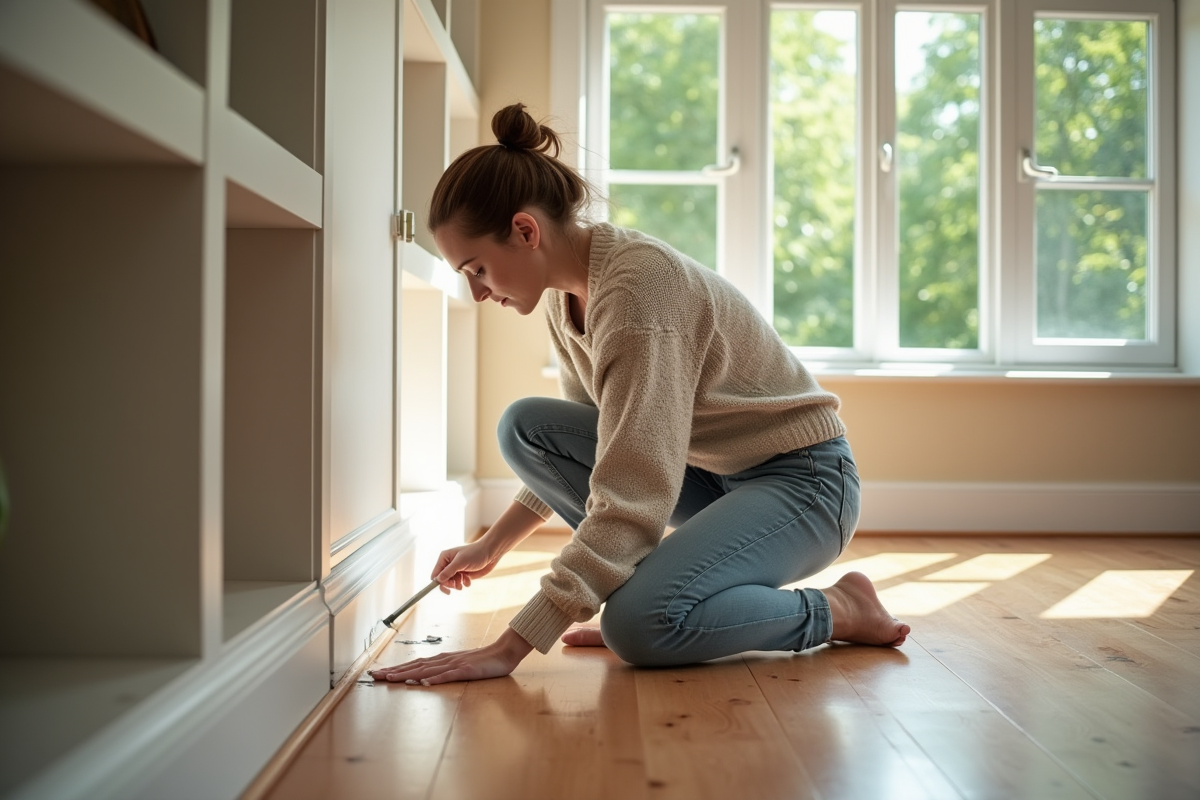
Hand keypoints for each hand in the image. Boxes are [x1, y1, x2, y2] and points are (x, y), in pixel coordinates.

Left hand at [369, 628, 534, 684]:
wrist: (503, 652)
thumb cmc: (482, 661)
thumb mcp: (459, 666)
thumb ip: (443, 671)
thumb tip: (423, 679)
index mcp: (441, 659)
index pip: (414, 664)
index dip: (396, 668)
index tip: (379, 673)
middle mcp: (444, 660)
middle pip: (415, 665)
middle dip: (394, 670)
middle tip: (374, 675)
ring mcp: (455, 664)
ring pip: (427, 670)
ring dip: (408, 674)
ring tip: (391, 678)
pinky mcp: (466, 671)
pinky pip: (448, 676)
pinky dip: (435, 679)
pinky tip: (424, 682)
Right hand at [431, 539, 503, 592]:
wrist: (491, 553)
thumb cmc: (475, 554)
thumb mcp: (460, 562)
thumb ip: (448, 571)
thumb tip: (437, 580)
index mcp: (444, 558)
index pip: (436, 573)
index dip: (438, 582)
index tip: (445, 589)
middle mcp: (449, 564)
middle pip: (443, 580)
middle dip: (450, 584)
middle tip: (457, 585)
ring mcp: (456, 569)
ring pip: (451, 583)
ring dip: (457, 585)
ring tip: (464, 581)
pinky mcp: (464, 574)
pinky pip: (459, 584)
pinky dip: (464, 583)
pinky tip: (468, 580)